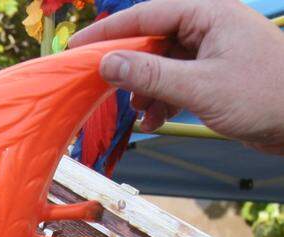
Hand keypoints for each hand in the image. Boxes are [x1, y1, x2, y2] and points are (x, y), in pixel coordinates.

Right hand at [69, 0, 283, 153]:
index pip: (147, 14)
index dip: (108, 32)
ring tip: (142, 111)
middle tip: (104, 87)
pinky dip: (163, 100)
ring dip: (146, 89)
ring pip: (162, 64)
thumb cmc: (266, 95)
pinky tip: (158, 120)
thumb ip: (150, 74)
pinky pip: (177, 81)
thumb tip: (106, 63)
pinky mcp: (217, 75)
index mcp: (209, 13)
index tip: (75, 48)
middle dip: (129, 67)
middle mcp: (210, 27)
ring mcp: (213, 51)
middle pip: (152, 39)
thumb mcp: (200, 87)